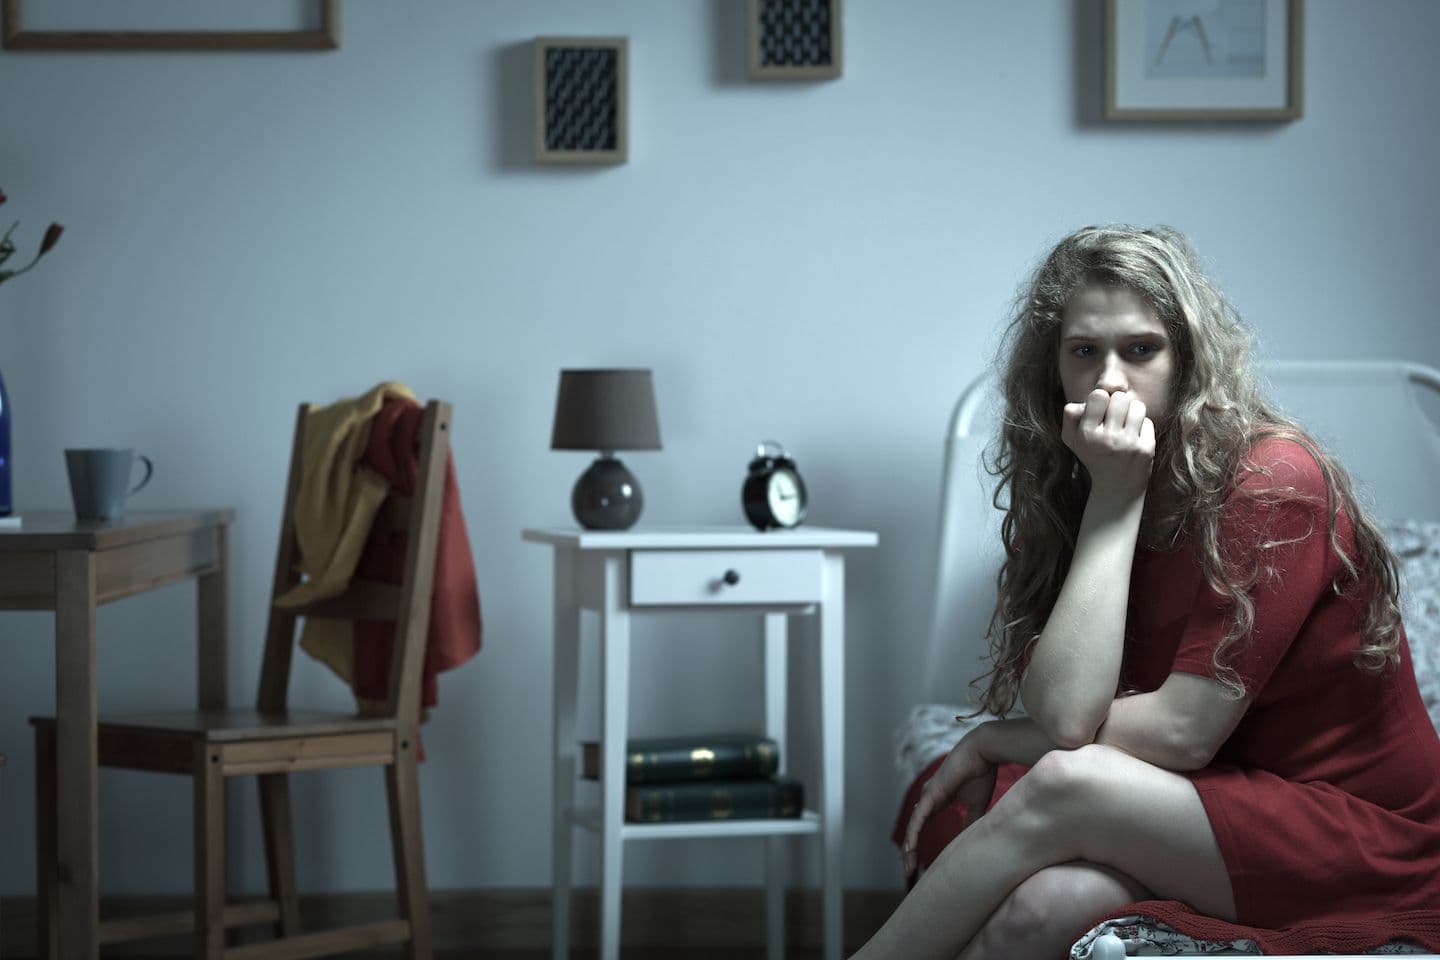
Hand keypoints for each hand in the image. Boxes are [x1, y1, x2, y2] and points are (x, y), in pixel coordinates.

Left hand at [900, 731, 996, 881]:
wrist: (983, 751)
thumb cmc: (981, 772)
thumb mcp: (977, 804)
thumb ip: (971, 821)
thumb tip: (971, 841)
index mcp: (938, 801)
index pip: (922, 827)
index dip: (918, 846)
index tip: (918, 866)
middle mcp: (928, 799)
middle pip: (913, 830)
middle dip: (909, 853)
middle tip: (908, 874)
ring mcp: (928, 796)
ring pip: (913, 827)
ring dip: (909, 849)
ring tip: (907, 869)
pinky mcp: (932, 793)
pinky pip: (919, 818)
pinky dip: (913, 834)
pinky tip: (909, 849)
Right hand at [1061, 389, 1155, 499]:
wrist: (1116, 488)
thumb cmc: (1093, 455)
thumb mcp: (1072, 438)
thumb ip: (1071, 415)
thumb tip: (1089, 399)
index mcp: (1086, 434)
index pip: (1099, 395)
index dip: (1102, 399)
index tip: (1101, 412)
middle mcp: (1106, 439)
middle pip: (1120, 398)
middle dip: (1119, 404)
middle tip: (1116, 418)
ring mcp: (1127, 445)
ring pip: (1137, 406)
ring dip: (1133, 412)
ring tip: (1126, 425)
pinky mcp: (1145, 450)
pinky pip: (1147, 422)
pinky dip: (1142, 427)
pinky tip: (1134, 439)